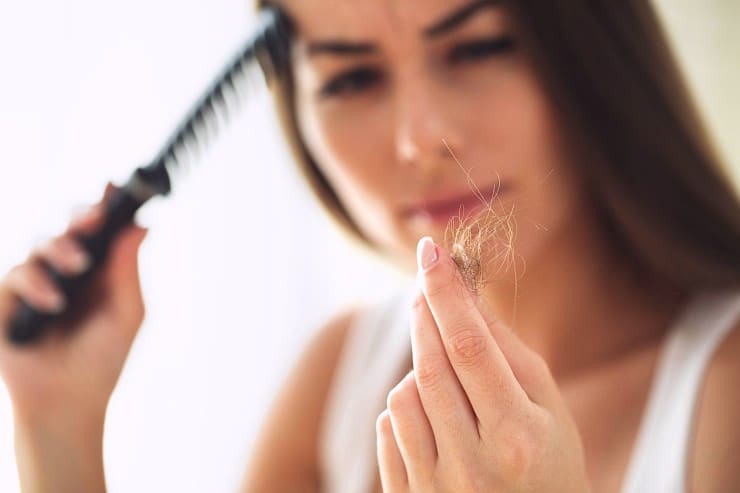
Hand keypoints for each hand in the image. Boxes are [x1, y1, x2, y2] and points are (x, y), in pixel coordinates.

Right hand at [0, 183, 147, 423]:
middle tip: (93, 218)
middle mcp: (67, 272)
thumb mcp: (126, 314)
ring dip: (59, 249)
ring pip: (39, 243)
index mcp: (100, 271)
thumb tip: (142, 227)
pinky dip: (34, 283)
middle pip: (68, 227)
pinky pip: (14, 274)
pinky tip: (52, 302)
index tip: (115, 186)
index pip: (101, 231)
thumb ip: (127, 270)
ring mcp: (37, 284)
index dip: (105, 206)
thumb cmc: (102, 360)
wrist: (68, 403)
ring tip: (76, 268)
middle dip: (80, 216)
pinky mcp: (8, 301)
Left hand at [376, 237, 590, 491]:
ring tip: (451, 383)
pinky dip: (405, 409)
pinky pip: (387, 428)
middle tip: (426, 284)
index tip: (429, 253)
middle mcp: (474, 467)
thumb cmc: (550, 470)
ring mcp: (435, 487)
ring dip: (420, 371)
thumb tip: (466, 297)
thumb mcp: (550, 414)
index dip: (448, 294)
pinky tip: (437, 419)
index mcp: (520, 440)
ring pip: (402, 394)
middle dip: (425, 315)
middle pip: (431, 366)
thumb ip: (510, 355)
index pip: (471, 348)